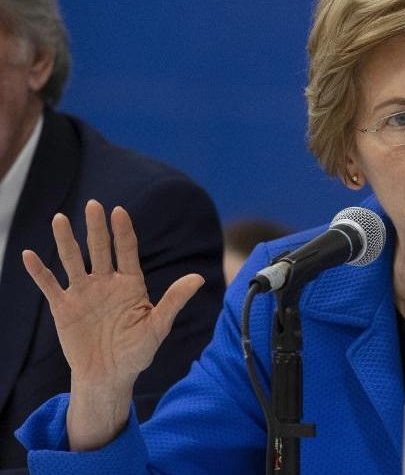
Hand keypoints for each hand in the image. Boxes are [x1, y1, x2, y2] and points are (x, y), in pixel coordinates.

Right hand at [22, 200, 203, 448]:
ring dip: (65, 241)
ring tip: (59, 219)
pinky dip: (39, 271)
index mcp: (131, 284)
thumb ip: (174, 300)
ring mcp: (84, 293)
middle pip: (99, 249)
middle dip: (96, 228)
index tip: (119, 211)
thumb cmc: (137, 351)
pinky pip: (50, 285)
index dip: (123, 231)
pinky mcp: (64, 308)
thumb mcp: (159, 326)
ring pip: (73, 261)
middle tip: (93, 204)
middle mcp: (106, 283)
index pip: (126, 251)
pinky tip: (29, 255)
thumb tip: (199, 278)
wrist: (110, 376)